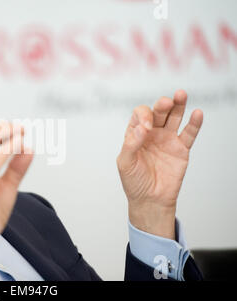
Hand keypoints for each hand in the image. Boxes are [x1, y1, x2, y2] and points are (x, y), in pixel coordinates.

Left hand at [117, 90, 202, 238]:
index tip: (146, 128)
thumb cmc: (134, 181)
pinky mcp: (181, 149)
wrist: (150, 200)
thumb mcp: (125, 163)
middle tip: (166, 102)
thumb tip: (143, 128)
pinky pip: (189, 133)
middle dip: (162, 105)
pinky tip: (197, 113)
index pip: (140, 116)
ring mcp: (167, 139)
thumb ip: (131, 144)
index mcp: (135, 133)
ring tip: (181, 94)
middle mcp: (152, 133)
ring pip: (174, 117)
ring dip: (178, 105)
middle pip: (158, 112)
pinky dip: (194, 123)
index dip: (143, 116)